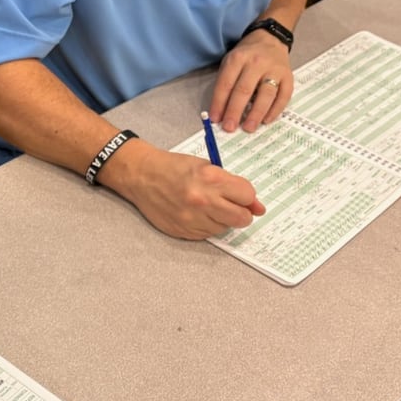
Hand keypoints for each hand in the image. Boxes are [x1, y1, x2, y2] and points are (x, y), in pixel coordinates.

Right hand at [102, 140, 264, 239]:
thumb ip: (232, 185)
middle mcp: (203, 201)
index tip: (241, 195)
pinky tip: (195, 213)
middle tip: (232, 206)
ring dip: (222, 219)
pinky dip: (207, 225)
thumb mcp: (206, 166)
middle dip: (241, 213)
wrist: (142, 176)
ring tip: (207, 206)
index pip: (247, 195)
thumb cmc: (174, 168)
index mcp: (211, 179)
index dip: (247, 196)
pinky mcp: (184, 231)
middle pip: (242, 218)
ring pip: (225, 228)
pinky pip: (208, 234)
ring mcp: (193, 219)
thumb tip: (258, 207)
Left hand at [211, 31, 293, 133]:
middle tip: (229, 127)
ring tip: (248, 128)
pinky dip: (275, 110)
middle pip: (244, 90)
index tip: (216, 119)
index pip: (226, 84)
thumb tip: (220, 113)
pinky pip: (283, 96)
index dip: (219, 103)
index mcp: (238, 58)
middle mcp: (257, 63)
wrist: (270, 39)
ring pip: (266, 94)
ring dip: (256, 113)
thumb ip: (225, 84)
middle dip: (235, 111)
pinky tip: (266, 120)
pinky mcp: (288, 77)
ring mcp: (274, 70)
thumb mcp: (231, 62)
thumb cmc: (247, 55)